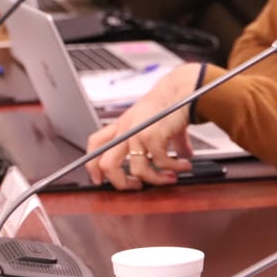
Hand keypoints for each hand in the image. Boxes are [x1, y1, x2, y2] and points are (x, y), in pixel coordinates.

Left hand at [84, 63, 204, 189]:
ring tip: (170, 179)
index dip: (92, 165)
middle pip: (107, 164)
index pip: (95, 144)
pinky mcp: (152, 136)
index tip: (99, 179)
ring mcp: (137, 133)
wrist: (181, 89)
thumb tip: (181, 156)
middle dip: (121, 183)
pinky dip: (173, 168)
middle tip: (136, 187)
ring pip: (137, 170)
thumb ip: (164, 141)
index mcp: (122, 125)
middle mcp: (126, 129)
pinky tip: (183, 166)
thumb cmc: (170, 102)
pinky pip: (160, 163)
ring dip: (156, 180)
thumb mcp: (157, 122)